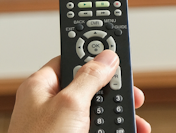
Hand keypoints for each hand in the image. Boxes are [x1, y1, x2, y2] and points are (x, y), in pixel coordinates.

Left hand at [8, 50, 150, 132]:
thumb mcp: (70, 105)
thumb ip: (90, 76)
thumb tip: (106, 56)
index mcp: (41, 87)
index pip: (71, 57)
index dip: (94, 53)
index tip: (116, 50)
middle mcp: (51, 105)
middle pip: (92, 86)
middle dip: (115, 91)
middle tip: (130, 94)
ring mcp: (63, 125)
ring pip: (100, 111)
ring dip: (120, 115)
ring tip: (133, 120)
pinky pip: (101, 129)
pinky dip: (117, 129)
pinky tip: (129, 130)